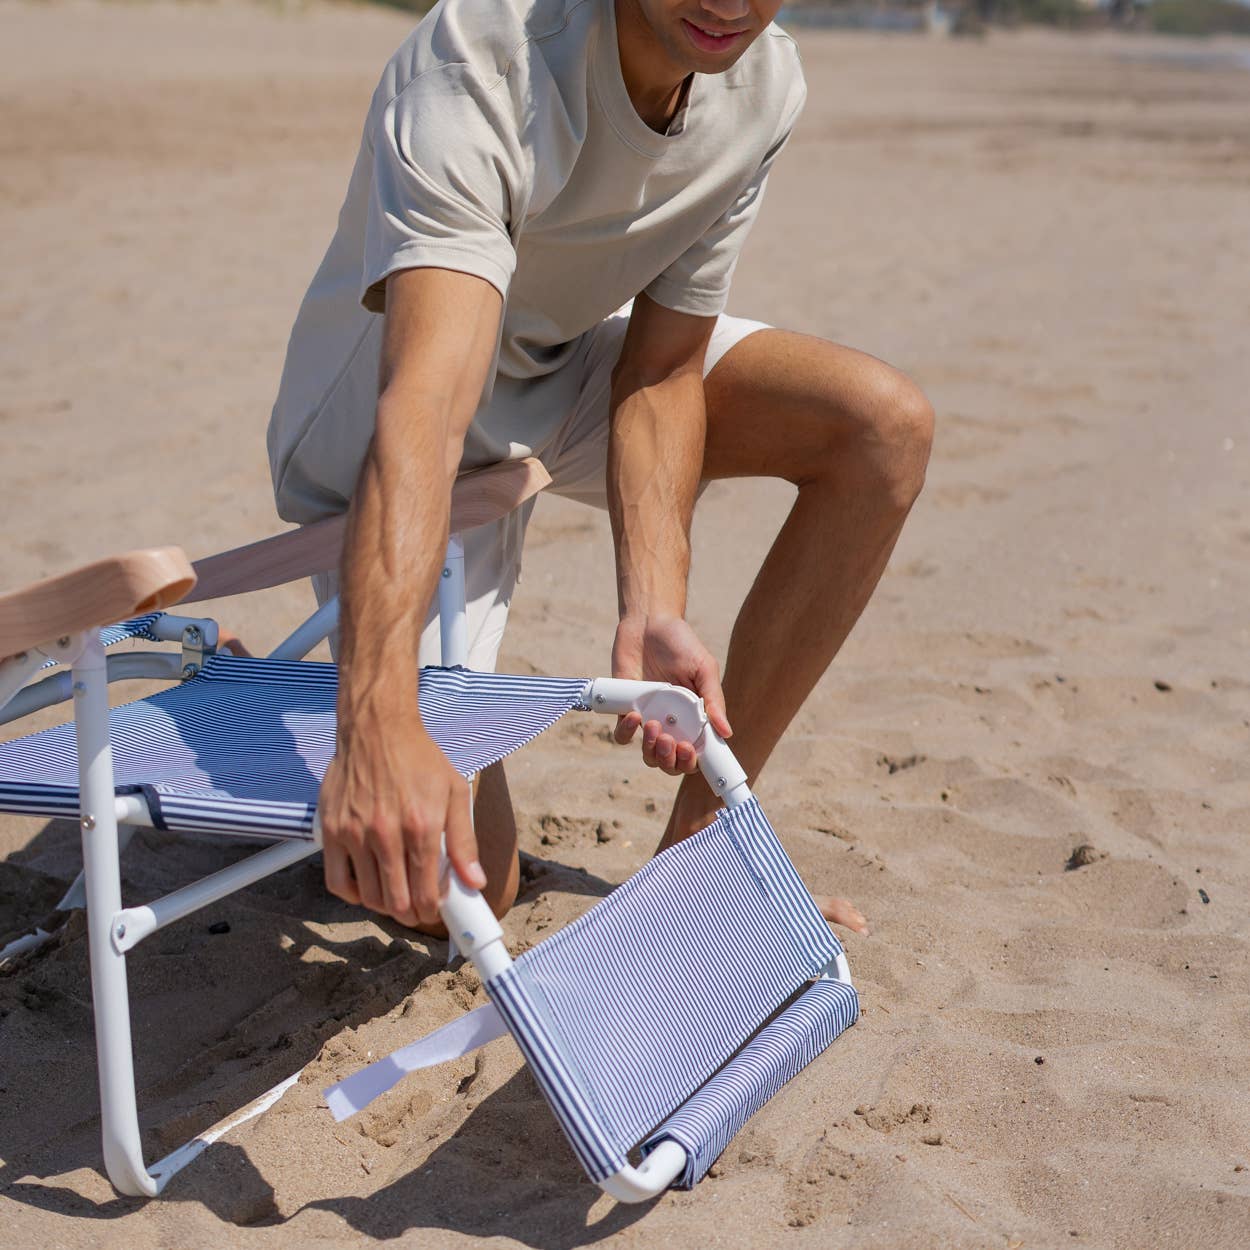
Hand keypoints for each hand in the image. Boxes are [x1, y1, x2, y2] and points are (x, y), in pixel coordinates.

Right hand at [318, 714, 484, 927]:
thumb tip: (476, 882)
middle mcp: (386, 833)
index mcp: (422, 825)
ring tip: (395, 898)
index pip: (425, 891)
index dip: (432, 911)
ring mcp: (354, 833)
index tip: (434, 910)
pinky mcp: (330, 830)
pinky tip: (366, 888)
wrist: (377, 729)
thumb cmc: (419, 759)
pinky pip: (336, 881)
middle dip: (410, 914)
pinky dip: (352, 894)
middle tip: (416, 910)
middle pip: (396, 901)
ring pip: (369, 896)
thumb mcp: (454, 792)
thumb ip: (465, 841)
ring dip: (384, 906)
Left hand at [611, 615, 731, 774]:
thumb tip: (726, 732)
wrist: (649, 623)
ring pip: (648, 755)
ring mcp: (648, 719)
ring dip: (652, 751)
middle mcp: (672, 724)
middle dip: (673, 761)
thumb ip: (713, 699)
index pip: (696, 753)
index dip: (694, 761)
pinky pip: (622, 735)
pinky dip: (626, 732)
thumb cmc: (681, 644)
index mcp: (694, 718)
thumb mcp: (704, 668)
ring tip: (657, 729)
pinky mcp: (625, 710)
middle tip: (675, 742)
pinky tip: (635, 715)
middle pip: (671, 762)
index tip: (693, 753)